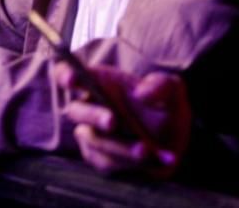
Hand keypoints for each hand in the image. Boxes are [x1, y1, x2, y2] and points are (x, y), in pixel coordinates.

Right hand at [54, 63, 188, 177]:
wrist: (174, 140)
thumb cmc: (165, 107)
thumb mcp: (172, 90)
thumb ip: (160, 86)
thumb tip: (141, 93)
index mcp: (99, 82)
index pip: (69, 74)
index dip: (65, 75)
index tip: (71, 79)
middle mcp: (91, 107)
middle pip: (76, 111)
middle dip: (93, 116)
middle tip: (112, 121)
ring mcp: (93, 135)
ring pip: (93, 141)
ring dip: (117, 147)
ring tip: (145, 150)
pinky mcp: (101, 158)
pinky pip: (105, 163)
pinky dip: (127, 163)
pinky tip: (151, 159)